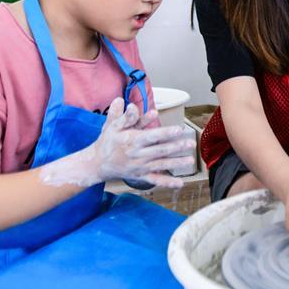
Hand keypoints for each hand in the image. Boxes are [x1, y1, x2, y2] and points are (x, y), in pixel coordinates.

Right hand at [41, 98, 194, 188]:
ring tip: (190, 160)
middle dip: (177, 147)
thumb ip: (124, 116)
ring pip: (161, 165)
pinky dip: (167, 183)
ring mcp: (140, 167)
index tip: (179, 130)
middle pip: (160, 150)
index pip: (152, 136)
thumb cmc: (107, 141)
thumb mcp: (112, 126)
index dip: (166, 133)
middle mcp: (137, 155)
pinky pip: (155, 180)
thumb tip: (131, 104)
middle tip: (191, 143)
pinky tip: (180, 183)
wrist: (97, 163)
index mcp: (132, 140)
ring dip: (176, 163)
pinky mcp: (140, 176)